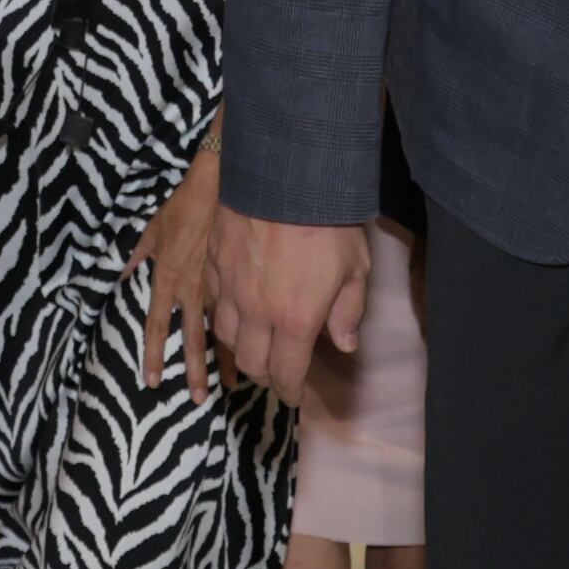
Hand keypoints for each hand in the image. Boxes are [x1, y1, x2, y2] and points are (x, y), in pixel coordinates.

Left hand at [127, 155, 226, 400]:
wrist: (223, 186)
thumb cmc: (186, 205)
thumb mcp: (153, 228)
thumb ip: (137, 254)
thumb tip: (120, 272)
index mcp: (168, 278)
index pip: (157, 325)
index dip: (154, 354)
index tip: (152, 381)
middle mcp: (193, 291)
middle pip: (193, 339)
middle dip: (194, 372)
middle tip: (197, 400)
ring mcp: (222, 287)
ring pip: (224, 331)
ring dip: (227, 359)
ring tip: (231, 386)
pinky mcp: (243, 279)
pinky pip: (244, 312)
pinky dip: (250, 332)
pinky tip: (259, 349)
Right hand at [212, 211, 371, 390]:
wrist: (287, 173)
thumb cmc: (329, 221)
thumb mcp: (356, 268)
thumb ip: (348, 312)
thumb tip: (343, 344)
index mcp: (294, 319)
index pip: (286, 374)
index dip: (290, 392)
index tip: (293, 395)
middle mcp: (256, 312)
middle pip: (251, 363)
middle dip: (265, 375)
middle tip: (276, 371)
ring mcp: (230, 287)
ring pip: (226, 336)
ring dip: (241, 347)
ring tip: (255, 342)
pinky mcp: (214, 263)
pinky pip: (212, 302)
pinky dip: (223, 314)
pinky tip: (235, 308)